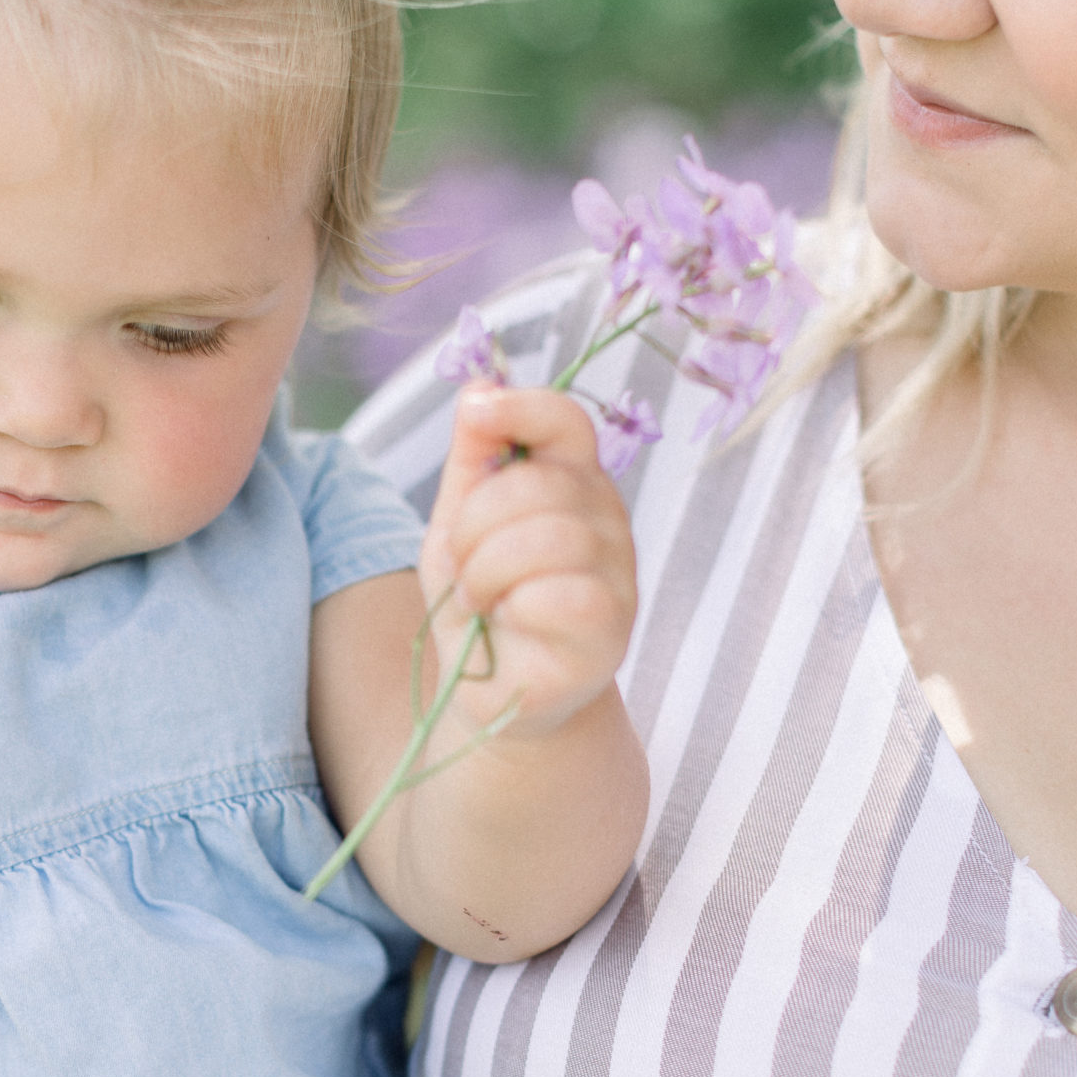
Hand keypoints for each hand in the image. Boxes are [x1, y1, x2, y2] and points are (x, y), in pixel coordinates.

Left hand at [419, 384, 636, 743]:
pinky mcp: (612, 631)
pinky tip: (506, 624)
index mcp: (573, 482)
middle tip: (462, 567)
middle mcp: (607, 520)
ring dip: (487, 570)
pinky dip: (514, 607)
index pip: (567, 421)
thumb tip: (478, 387)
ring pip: (550, 538)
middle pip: (540, 484)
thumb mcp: (459, 522)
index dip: (523, 406)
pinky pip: (562, 595)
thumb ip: (473, 458)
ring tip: (478, 598)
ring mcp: (618, 576)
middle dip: (475, 524)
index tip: (477, 415)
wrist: (490, 689)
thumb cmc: (479, 600)